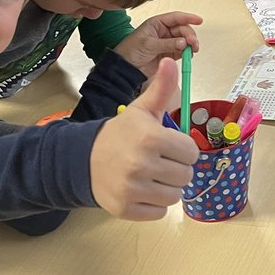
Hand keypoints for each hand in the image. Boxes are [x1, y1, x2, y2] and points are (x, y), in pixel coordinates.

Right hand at [89, 58, 197, 220]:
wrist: (83, 159)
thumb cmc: (121, 134)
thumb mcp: (141, 110)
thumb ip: (161, 88)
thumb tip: (171, 61)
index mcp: (151, 138)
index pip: (191, 152)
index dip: (182, 149)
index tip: (168, 147)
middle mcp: (142, 165)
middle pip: (186, 175)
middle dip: (176, 168)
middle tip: (159, 162)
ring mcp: (133, 190)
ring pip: (175, 196)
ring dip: (168, 187)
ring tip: (152, 176)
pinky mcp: (126, 209)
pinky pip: (160, 213)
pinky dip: (155, 204)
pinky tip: (142, 190)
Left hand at [113, 11, 202, 77]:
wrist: (125, 68)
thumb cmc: (130, 51)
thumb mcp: (148, 44)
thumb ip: (167, 43)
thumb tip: (182, 42)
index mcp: (157, 23)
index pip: (176, 18)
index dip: (188, 18)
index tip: (198, 20)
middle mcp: (164, 32)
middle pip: (182, 30)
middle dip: (189, 35)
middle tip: (192, 42)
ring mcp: (167, 43)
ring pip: (184, 41)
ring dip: (190, 44)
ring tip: (192, 49)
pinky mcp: (169, 54)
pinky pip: (182, 51)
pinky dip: (187, 53)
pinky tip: (187, 55)